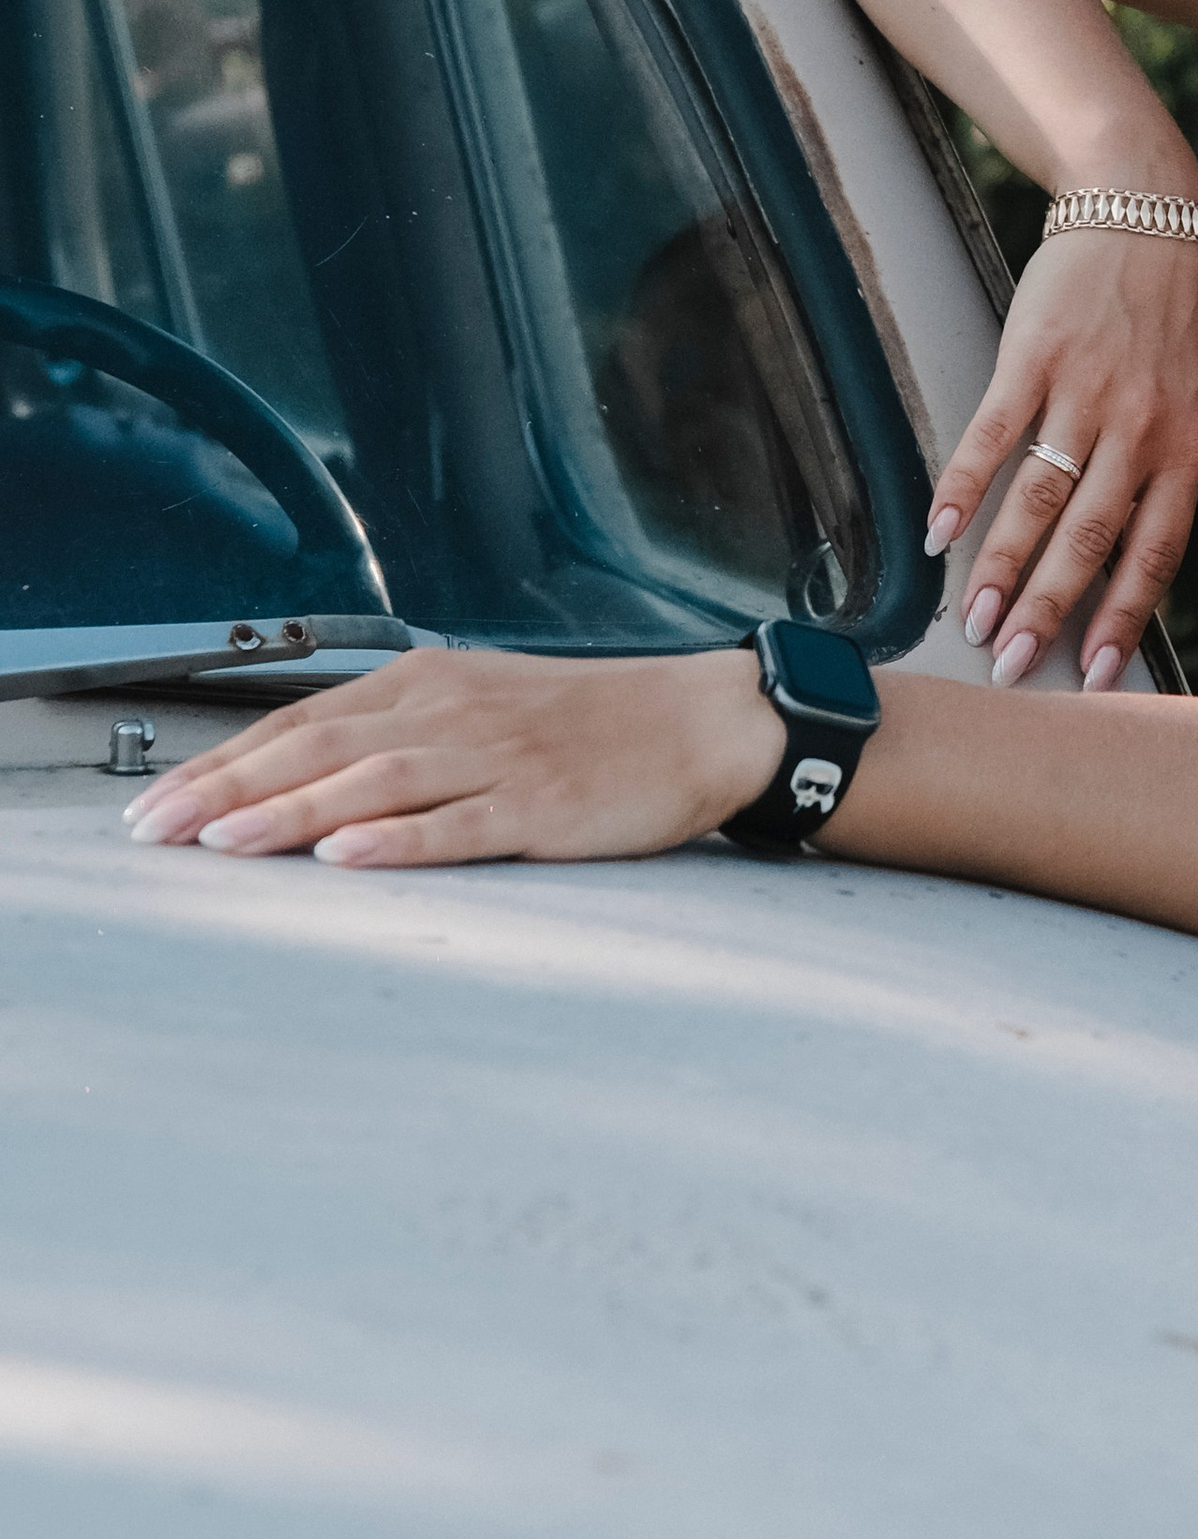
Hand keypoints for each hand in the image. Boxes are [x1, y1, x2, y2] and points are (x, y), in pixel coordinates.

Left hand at [122, 645, 782, 869]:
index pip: (302, 722)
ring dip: (289, 813)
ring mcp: (495, 759)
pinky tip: (345, 855)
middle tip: (156, 830)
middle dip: (227, 790)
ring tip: (224, 842)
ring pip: (373, 785)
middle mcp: (450, 713)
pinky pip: (457, 824)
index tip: (159, 802)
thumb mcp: (484, 703)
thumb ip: (400, 730)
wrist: (699, 723)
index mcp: (430, 684)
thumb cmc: (591, 722)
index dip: (224, 762)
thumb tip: (306, 773)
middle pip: (319, 749)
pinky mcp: (540, 805)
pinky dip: (395, 840)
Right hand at [929, 224, 1197, 691]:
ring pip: (1039, 499)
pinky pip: (993, 436)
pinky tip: (939, 533)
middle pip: (1090, 539)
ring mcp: (1085, 391)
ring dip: (1001, 566)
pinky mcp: (1033, 358)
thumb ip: (1166, 472)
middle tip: (1014, 666)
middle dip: (1048, 612)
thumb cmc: (1167, 320)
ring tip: (974, 619)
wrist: (1144, 214)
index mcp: (1188, 446)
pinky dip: (963, 488)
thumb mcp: (1194, 398)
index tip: (1094, 677)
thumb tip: (1127, 558)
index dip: (1123, 619)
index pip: (1154, 552)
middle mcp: (1140, 426)